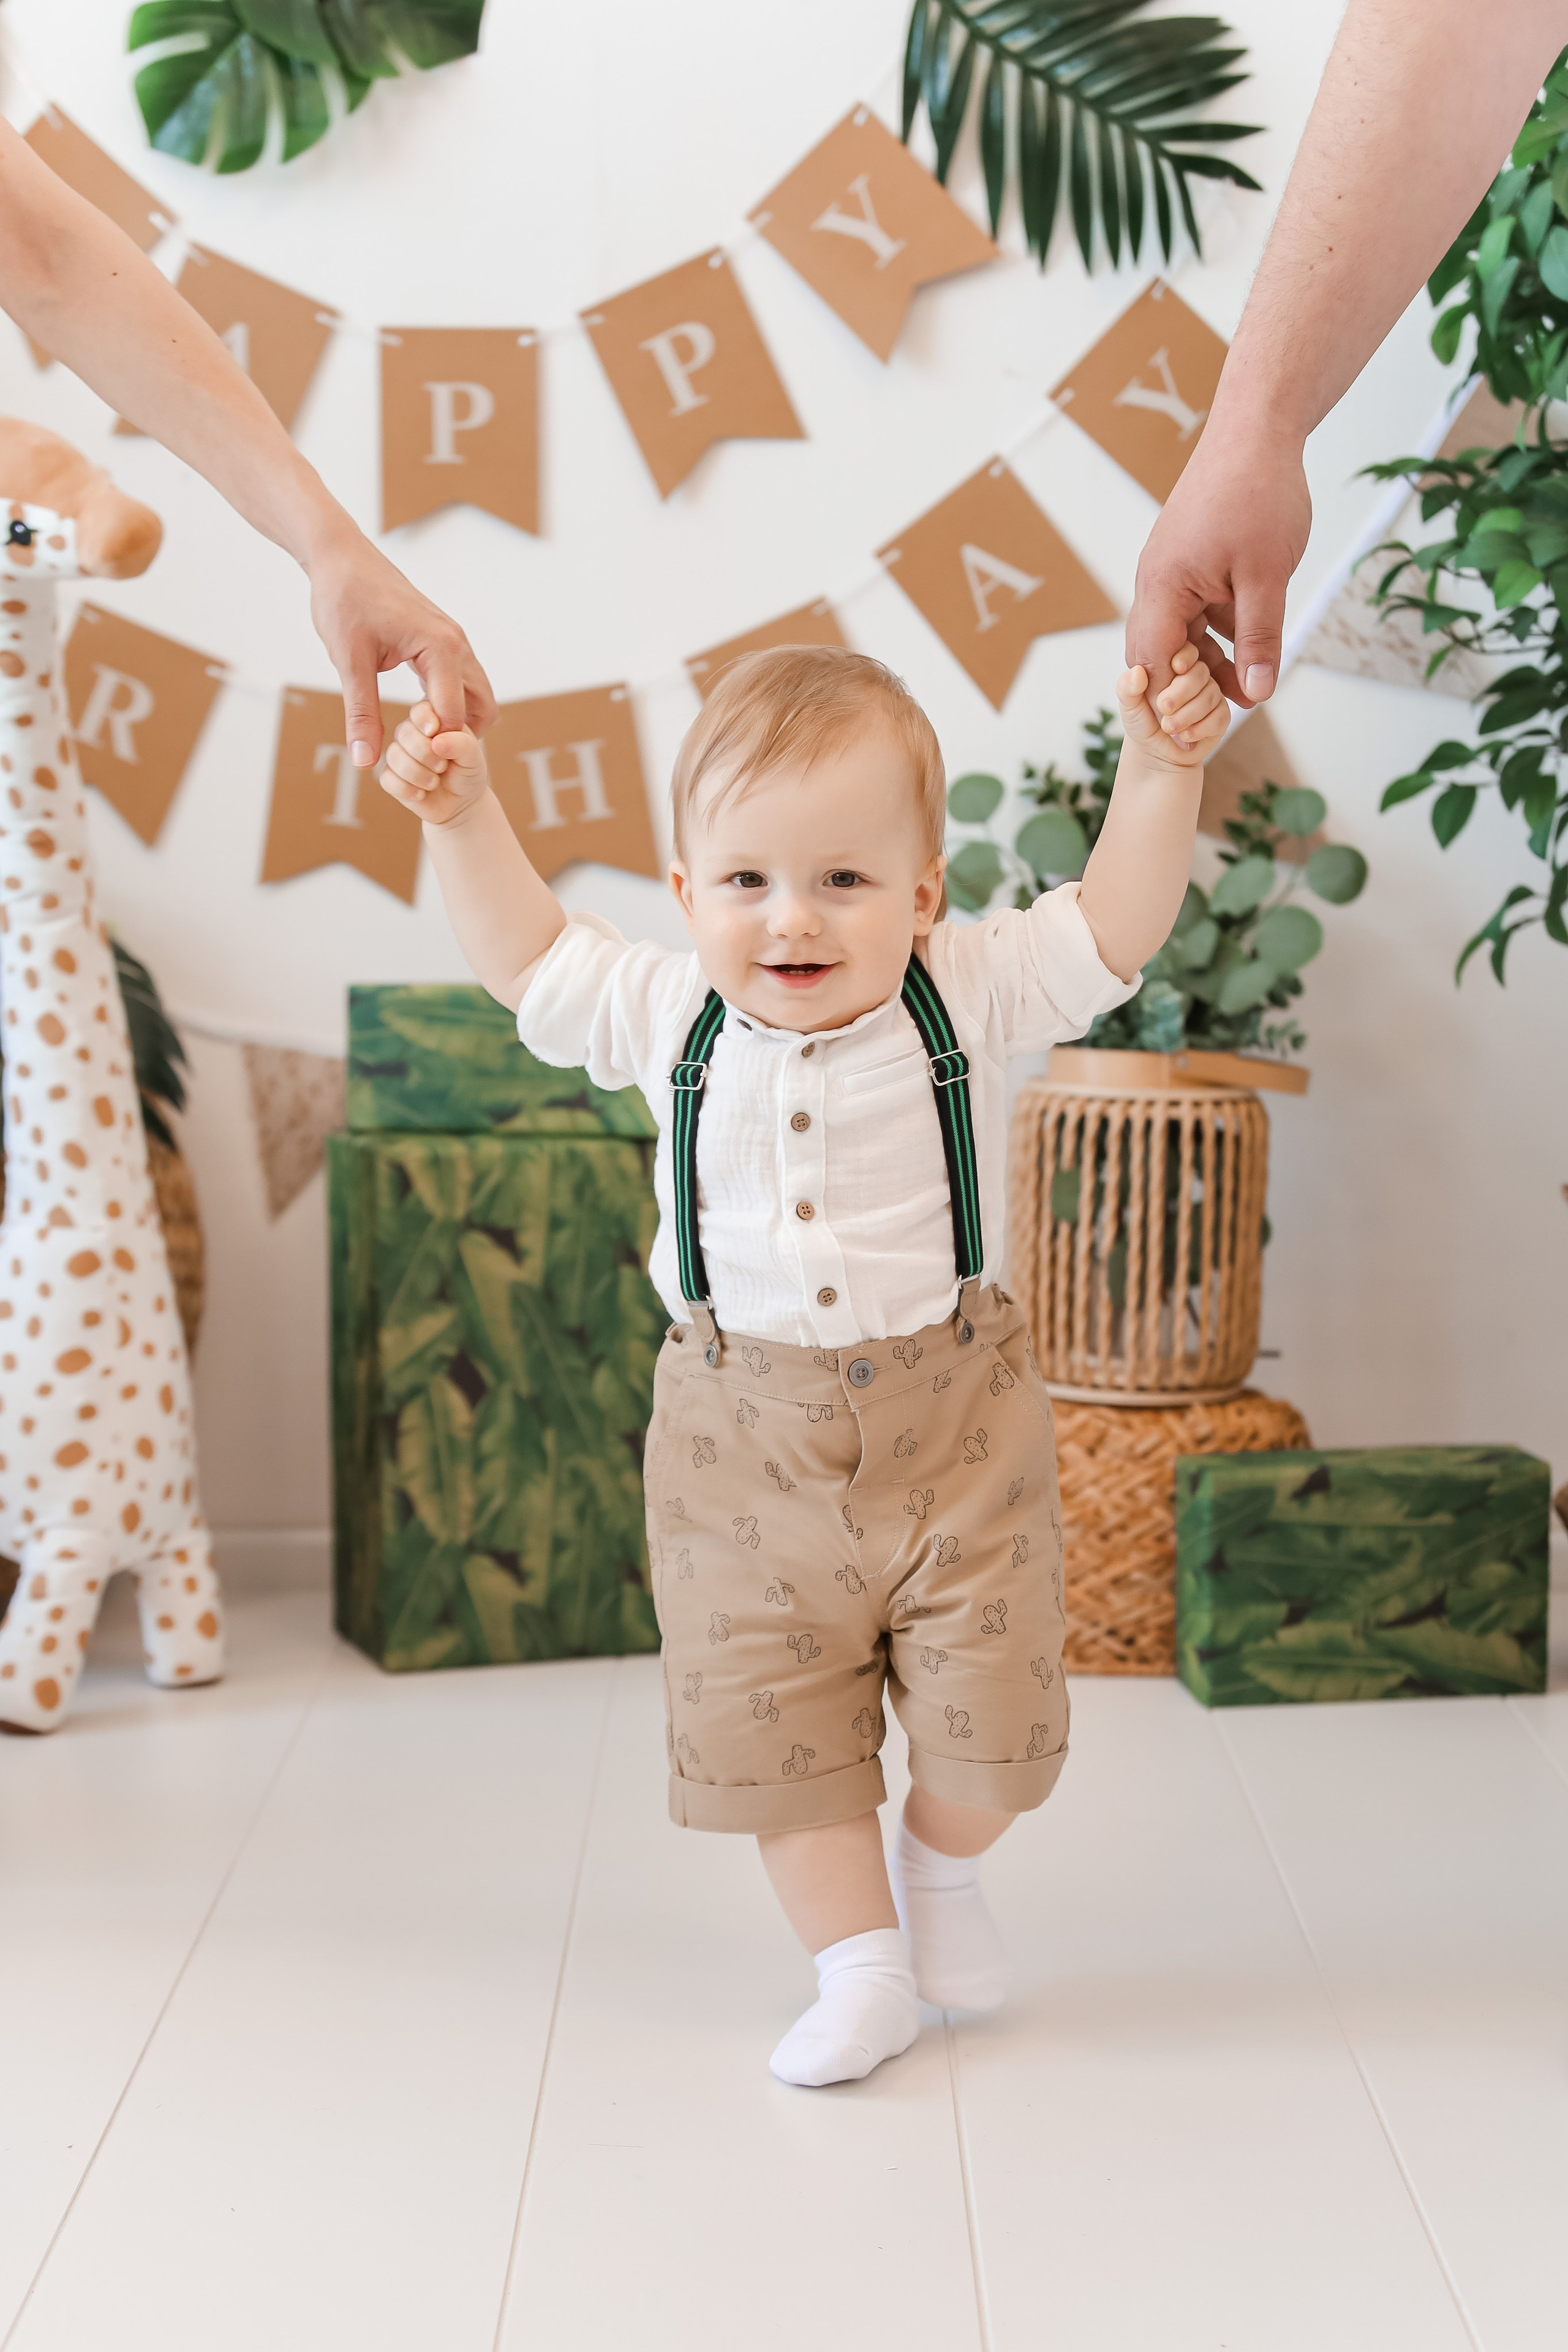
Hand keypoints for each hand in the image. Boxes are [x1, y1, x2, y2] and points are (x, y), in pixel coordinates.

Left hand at [306, 527, 497, 767]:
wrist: (341, 557)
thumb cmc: (344, 600)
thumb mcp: (348, 661)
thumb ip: (361, 713)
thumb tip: (364, 761)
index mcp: (440, 647)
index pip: (454, 716)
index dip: (432, 745)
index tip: (405, 756)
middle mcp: (458, 644)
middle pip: (483, 709)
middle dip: (457, 738)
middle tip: (420, 752)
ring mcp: (455, 642)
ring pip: (478, 696)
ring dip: (457, 722)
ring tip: (417, 734)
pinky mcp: (445, 642)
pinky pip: (463, 682)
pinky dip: (450, 704)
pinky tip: (416, 713)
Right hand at [381, 700, 489, 827]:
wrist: (461, 802)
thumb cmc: (467, 772)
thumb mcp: (473, 757)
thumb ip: (462, 744)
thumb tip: (437, 741)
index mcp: (433, 720)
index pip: (419, 710)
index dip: (425, 721)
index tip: (435, 734)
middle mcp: (412, 733)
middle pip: (403, 732)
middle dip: (425, 754)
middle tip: (443, 767)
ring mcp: (399, 754)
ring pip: (393, 755)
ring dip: (417, 774)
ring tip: (434, 783)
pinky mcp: (390, 776)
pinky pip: (387, 778)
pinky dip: (407, 789)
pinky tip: (421, 794)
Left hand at [1114, 645, 1229, 767]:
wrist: (1155, 752)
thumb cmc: (1143, 723)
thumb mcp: (1129, 706)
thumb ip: (1127, 688)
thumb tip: (1137, 672)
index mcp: (1175, 666)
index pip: (1187, 651)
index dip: (1185, 657)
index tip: (1175, 668)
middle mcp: (1197, 676)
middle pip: (1200, 673)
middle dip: (1181, 692)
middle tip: (1163, 708)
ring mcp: (1212, 695)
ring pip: (1210, 696)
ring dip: (1187, 715)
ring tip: (1168, 727)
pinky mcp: (1221, 716)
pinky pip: (1219, 717)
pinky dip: (1200, 729)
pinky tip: (1185, 736)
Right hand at [1125, 430, 1311, 706]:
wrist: (1257, 430)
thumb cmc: (1259, 495)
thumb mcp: (1268, 578)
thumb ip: (1260, 640)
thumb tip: (1256, 694)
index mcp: (1164, 588)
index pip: (1153, 667)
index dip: (1172, 706)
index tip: (1197, 736)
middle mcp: (1155, 581)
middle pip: (1155, 655)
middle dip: (1183, 691)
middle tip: (1216, 719)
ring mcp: (1170, 569)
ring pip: (1178, 633)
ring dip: (1204, 663)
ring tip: (1242, 689)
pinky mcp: (1188, 559)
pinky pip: (1192, 610)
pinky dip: (1214, 633)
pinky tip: (1247, 646)